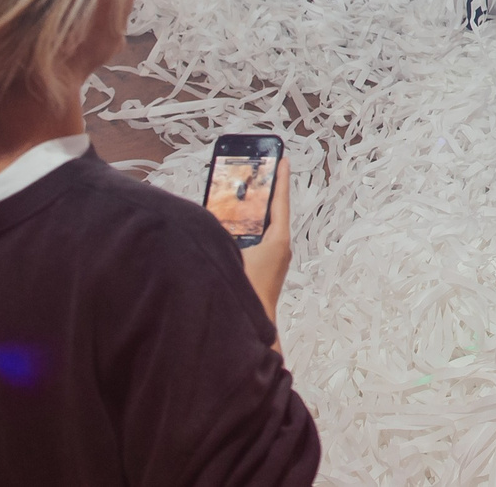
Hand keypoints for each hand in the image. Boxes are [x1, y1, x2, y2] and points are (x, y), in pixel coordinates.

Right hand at [238, 156, 292, 338]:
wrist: (250, 337)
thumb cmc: (242, 296)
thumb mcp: (228, 257)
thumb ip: (220, 234)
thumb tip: (212, 215)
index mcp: (278, 241)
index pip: (280, 201)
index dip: (280, 178)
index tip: (283, 158)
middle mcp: (280, 248)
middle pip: (270, 213)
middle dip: (260, 193)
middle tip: (253, 171)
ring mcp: (274, 261)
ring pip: (261, 229)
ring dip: (249, 214)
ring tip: (236, 195)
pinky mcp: (265, 271)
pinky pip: (256, 242)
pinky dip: (244, 231)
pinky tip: (227, 228)